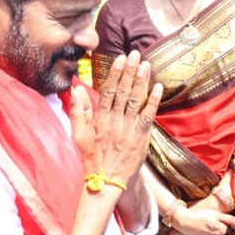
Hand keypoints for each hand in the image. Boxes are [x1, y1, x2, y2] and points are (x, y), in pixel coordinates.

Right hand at [77, 51, 162, 189]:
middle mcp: (114, 121)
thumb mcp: (79, 134)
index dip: (115, 73)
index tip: (120, 59)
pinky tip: (158, 87)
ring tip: (146, 65)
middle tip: (135, 54)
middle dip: (130, 71)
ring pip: (136, 101)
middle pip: (123, 91)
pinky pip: (148, 116)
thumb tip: (76, 89)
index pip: (108, 90)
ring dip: (141, 81)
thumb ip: (78, 111)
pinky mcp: (140, 138)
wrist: (106, 180)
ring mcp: (128, 129)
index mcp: (100, 118)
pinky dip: (153, 101)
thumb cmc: (92, 157)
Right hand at [169, 204, 234, 234]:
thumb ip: (229, 219)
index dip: (221, 222)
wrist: (184, 221)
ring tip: (204, 225)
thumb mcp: (216, 214)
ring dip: (211, 232)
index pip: (226, 227)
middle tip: (209, 220)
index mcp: (221, 230)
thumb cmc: (200, 215)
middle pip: (221, 232)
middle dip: (217, 227)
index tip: (214, 218)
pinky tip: (201, 230)